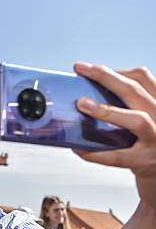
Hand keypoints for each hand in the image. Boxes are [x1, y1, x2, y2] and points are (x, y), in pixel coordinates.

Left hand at [73, 63, 155, 208]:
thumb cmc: (146, 139)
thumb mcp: (145, 115)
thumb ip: (127, 104)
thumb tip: (86, 94)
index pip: (143, 77)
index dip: (116, 70)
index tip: (89, 68)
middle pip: (135, 91)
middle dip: (106, 78)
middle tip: (81, 71)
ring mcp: (155, 139)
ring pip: (135, 120)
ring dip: (106, 111)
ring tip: (82, 104)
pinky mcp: (144, 161)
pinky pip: (117, 156)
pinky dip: (95, 153)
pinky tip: (79, 148)